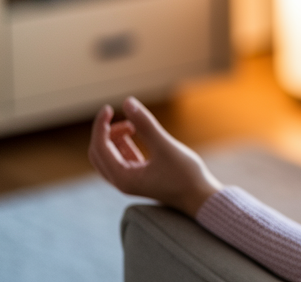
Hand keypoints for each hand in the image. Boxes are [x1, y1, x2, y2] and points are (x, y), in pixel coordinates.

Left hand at [89, 97, 222, 216]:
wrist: (202, 198)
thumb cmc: (186, 176)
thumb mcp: (165, 147)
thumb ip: (146, 125)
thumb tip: (128, 102)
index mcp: (123, 178)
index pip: (99, 148)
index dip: (101, 125)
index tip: (109, 108)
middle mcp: (122, 182)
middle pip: (98, 153)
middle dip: (106, 132)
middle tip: (125, 118)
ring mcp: (130, 181)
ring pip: (109, 156)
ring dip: (115, 138)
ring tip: (134, 126)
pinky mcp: (139, 178)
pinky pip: (121, 159)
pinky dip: (124, 144)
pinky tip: (136, 133)